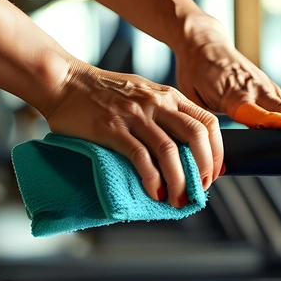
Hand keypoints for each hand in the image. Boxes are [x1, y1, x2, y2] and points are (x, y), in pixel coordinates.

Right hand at [41, 61, 223, 207]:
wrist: (64, 81)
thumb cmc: (102, 91)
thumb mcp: (143, 93)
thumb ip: (164, 112)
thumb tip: (183, 144)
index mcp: (168, 95)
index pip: (207, 122)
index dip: (217, 151)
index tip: (213, 173)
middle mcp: (156, 103)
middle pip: (196, 137)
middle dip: (203, 168)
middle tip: (199, 189)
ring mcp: (134, 115)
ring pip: (170, 151)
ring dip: (178, 180)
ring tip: (177, 199)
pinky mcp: (112, 128)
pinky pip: (140, 157)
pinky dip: (152, 179)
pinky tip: (154, 192)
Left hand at [174, 15, 280, 124]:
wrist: (203, 42)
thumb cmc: (195, 70)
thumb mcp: (192, 97)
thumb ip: (204, 121)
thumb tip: (207, 146)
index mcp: (235, 95)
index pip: (261, 114)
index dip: (278, 123)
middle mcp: (257, 90)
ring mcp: (267, 90)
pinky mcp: (272, 91)